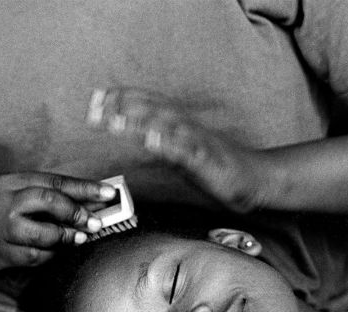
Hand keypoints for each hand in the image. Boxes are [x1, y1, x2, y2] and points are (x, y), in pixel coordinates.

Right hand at [0, 172, 114, 271]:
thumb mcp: (11, 192)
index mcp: (11, 181)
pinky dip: (48, 256)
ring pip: (40, 234)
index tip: (109, 193)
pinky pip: (30, 257)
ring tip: (78, 239)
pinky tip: (55, 252)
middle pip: (47, 201)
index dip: (85, 187)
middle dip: (76, 212)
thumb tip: (88, 203)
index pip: (54, 181)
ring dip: (65, 238)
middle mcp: (4, 201)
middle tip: (95, 222)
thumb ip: (43, 196)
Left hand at [87, 87, 277, 212]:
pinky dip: (168, 145)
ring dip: (139, 122)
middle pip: (151, 110)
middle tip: (94, 106)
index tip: (96, 99)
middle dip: (122, 107)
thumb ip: (160, 143)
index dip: (122, 100)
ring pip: (166, 126)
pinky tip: (151, 141)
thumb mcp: (181, 151)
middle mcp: (185, 127)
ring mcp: (196, 142)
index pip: (147, 105)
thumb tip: (137, 139)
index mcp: (179, 125)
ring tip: (114, 120)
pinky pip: (186, 152)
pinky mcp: (206, 161)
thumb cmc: (214, 165)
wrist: (253, 177)